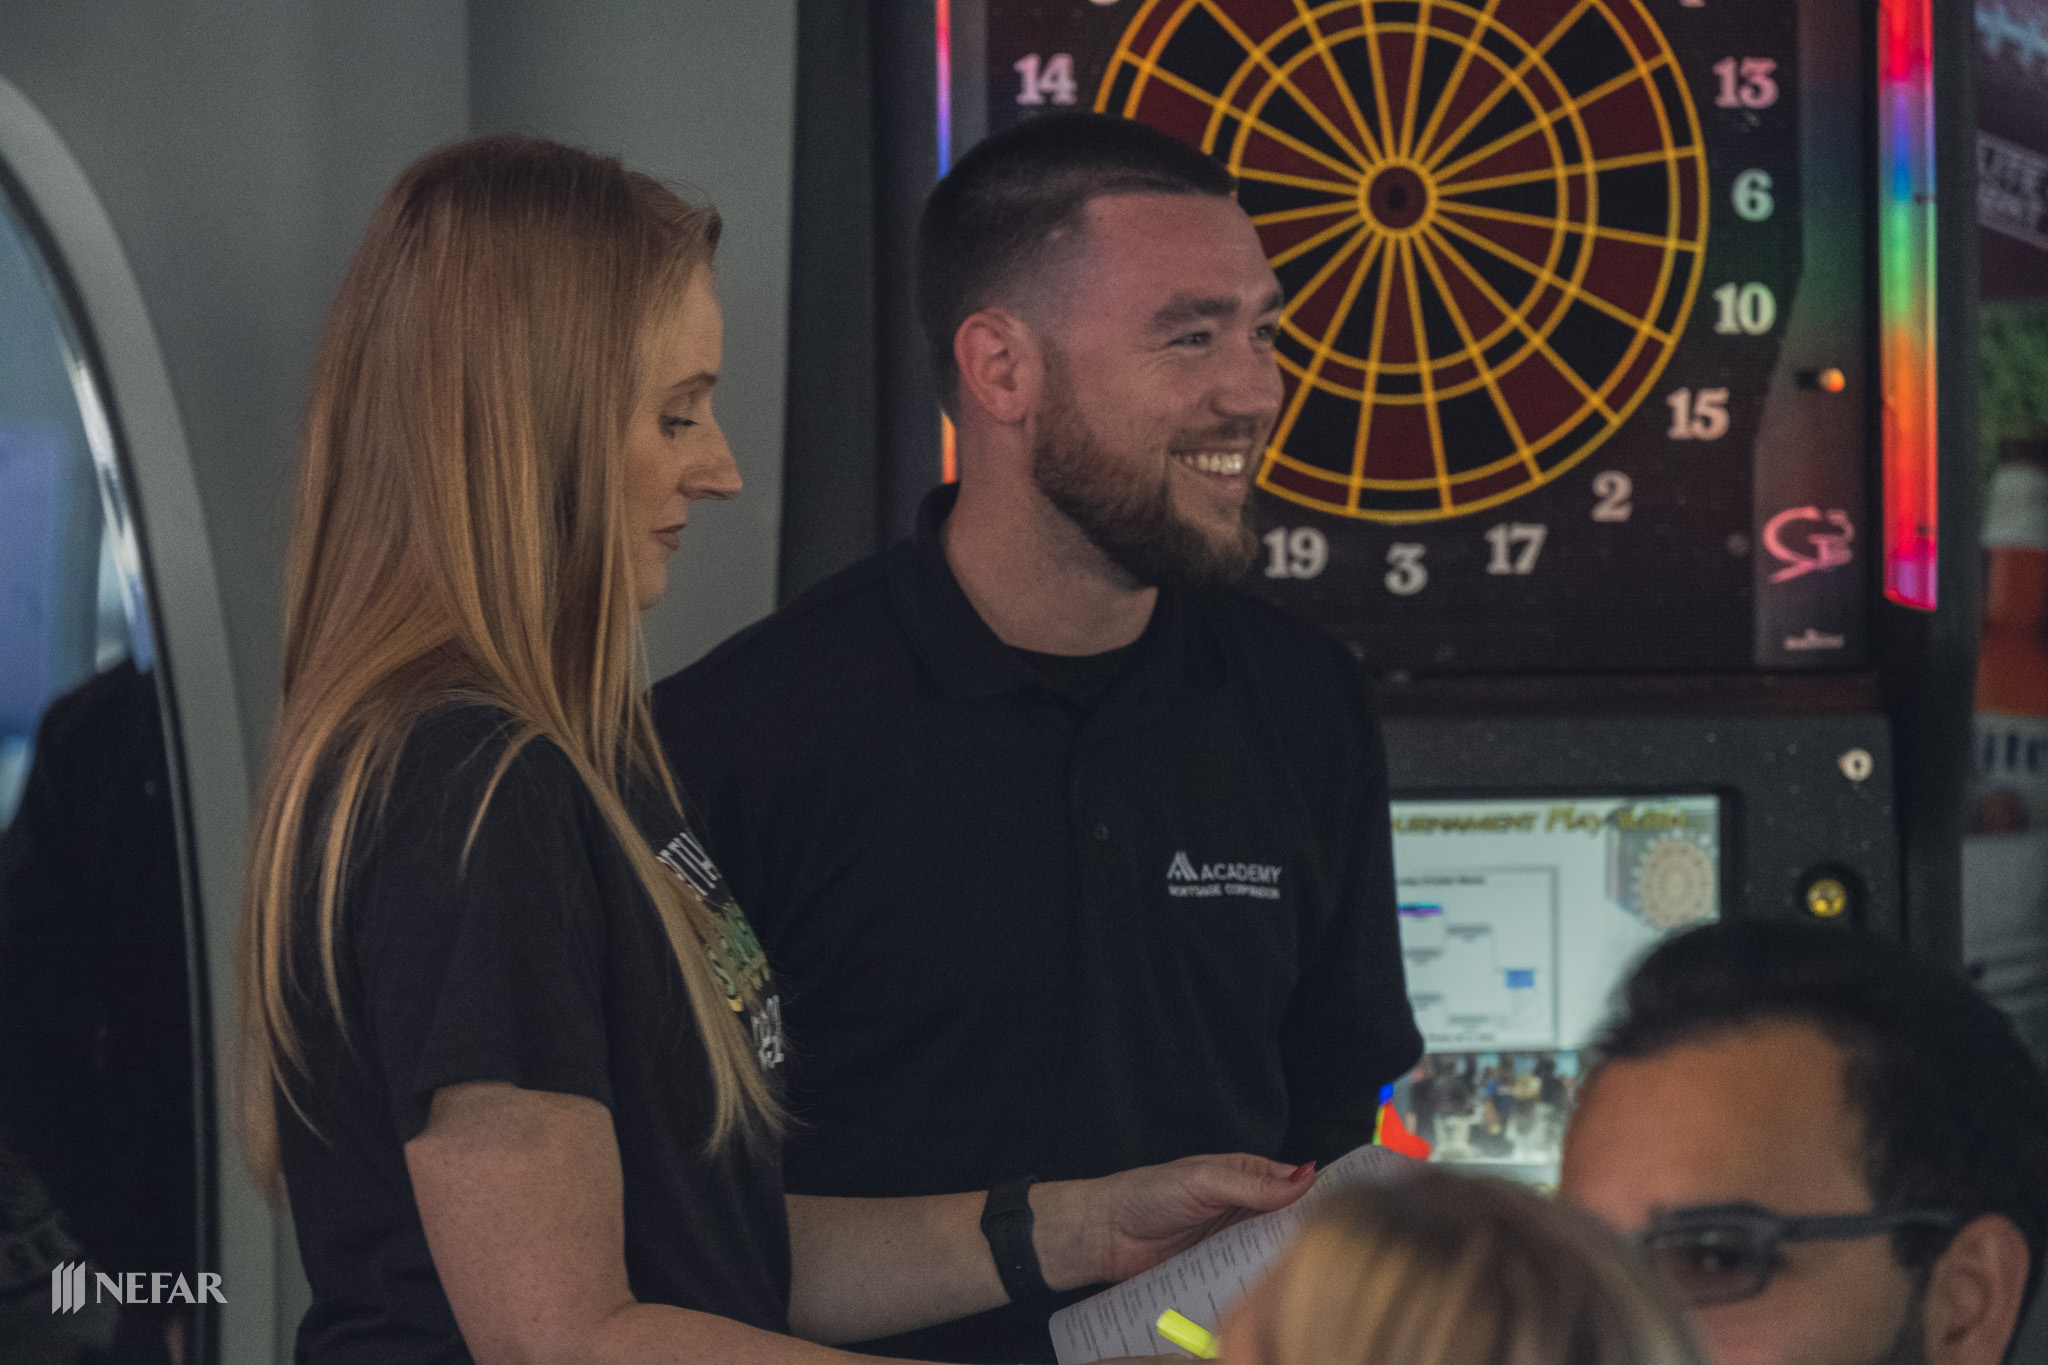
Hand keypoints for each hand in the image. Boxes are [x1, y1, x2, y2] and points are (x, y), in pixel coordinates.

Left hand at [1034, 1153, 1313, 1287]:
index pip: (1296, 1185)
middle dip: (1306, 1237)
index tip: (1348, 1212)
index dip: (1321, 1197)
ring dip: (1282, 1264)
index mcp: (1248, 1177)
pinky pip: (1247, 1280)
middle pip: (1289, 1225)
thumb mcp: (1204, 1180)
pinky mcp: (1219, 1273)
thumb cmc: (1149, 1194)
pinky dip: (1259, 1287)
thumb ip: (1253, 1184)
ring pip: (1271, 1255)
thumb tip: (1305, 1180)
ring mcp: (1233, 1244)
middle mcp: (1246, 1210)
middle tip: (1331, 1253)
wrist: (1106, 1234)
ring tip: (1305, 1277)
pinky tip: (1272, 1295)